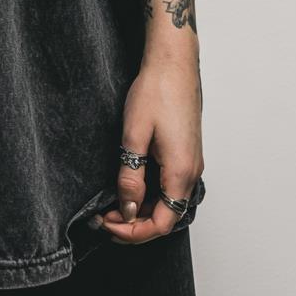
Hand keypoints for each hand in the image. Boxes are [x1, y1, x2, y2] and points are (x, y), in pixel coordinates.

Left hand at [98, 54, 203, 244]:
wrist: (173, 63)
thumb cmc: (156, 91)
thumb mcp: (134, 135)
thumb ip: (131, 176)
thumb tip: (128, 209)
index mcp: (181, 172)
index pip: (161, 223)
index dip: (133, 232)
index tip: (107, 224)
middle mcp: (192, 172)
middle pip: (166, 217)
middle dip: (134, 224)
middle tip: (103, 217)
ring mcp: (191, 162)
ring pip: (168, 202)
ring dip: (142, 209)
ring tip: (112, 204)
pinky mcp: (186, 153)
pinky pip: (170, 186)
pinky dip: (150, 194)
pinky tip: (130, 186)